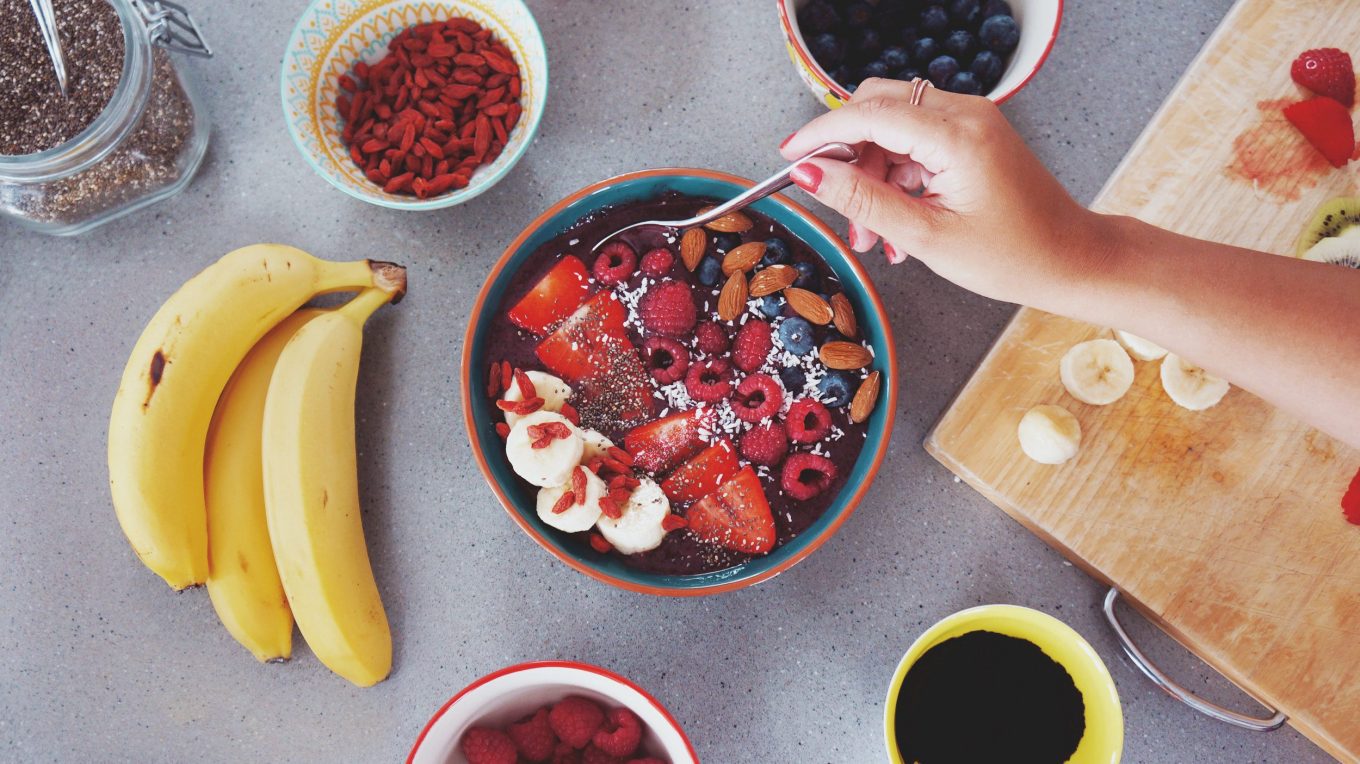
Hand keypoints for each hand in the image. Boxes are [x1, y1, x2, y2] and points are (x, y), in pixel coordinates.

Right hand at [780, 78, 1108, 309]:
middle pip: (878, 107)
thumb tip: (812, 173)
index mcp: (957, 135)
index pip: (870, 113)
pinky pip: (916, 141)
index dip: (822, 133)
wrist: (1071, 259)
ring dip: (871, 174)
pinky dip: (895, 176)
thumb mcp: (925, 236)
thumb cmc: (1014, 255)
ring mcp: (971, 121)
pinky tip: (894, 223)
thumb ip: (863, 201)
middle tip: (835, 203)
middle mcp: (966, 114)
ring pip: (894, 126)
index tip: (790, 158)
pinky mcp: (973, 135)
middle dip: (848, 154)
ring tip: (871, 234)